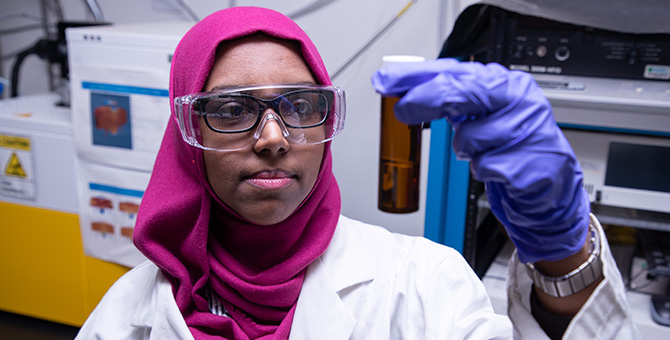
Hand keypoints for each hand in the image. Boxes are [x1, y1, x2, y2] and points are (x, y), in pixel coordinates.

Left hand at [371, 59, 589, 262]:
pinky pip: (483, 167)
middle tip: (403, 110)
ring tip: (483, 150)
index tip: (385, 82)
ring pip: (468, 138)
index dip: (415, 76)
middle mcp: (518, 100)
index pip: (453, 71)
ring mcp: (527, 130)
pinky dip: (482, 170)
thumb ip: (446, 98)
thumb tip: (401, 92)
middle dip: (425, 101)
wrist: (548, 181)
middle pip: (461, 92)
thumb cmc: (509, 143)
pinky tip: (498, 167)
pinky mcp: (529, 164)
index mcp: (504, 83)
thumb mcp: (478, 113)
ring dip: (466, 149)